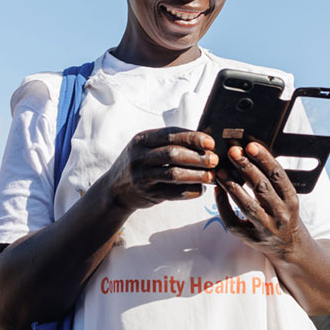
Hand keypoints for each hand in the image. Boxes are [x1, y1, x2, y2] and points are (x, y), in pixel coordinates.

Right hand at [103, 127, 217, 210]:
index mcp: (141, 139)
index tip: (210, 142)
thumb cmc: (140, 164)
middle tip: (214, 160)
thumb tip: (204, 142)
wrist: (115, 189)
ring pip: (173, 174)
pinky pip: (173, 193)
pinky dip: (190, 191)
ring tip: (211, 176)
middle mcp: (139, 156)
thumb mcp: (145, 147)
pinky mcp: (148, 194)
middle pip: (173, 154)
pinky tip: (201, 189)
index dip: (192, 138)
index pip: (170, 134)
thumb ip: (168, 143)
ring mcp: (142, 176)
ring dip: (196, 175)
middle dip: (197, 156)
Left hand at [214, 141, 307, 259]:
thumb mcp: (286, 198)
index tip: (251, 145)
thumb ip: (271, 180)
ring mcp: (266, 228)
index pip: (278, 175)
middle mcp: (281, 215)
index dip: (264, 159)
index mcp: (291, 200)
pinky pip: (233, 221)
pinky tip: (217, 190)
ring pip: (247, 205)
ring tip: (220, 171)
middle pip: (262, 188)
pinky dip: (223, 204)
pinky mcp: (250, 238)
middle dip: (246, 168)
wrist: (289, 247)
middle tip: (233, 152)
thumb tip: (250, 152)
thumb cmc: (283, 214)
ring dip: (232, 186)